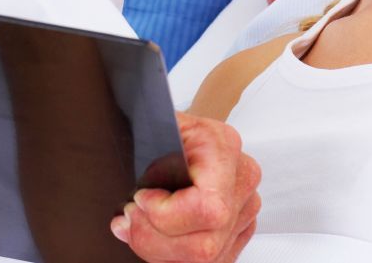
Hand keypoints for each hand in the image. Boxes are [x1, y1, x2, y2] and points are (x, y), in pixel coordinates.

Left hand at [112, 113, 260, 262]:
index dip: (167, 215)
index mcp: (224, 148)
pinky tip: (155, 239)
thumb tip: (131, 161)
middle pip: (205, 243)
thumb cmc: (174, 127)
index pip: (208, 206)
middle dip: (155, 238)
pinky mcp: (239, 233)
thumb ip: (149, 137)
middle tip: (127, 220)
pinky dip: (174, 255)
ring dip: (160, 251)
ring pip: (207, 258)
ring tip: (134, 230)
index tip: (139, 200)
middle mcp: (242, 181)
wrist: (192, 132)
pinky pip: (210, 260)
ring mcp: (244, 211)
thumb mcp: (158, 122)